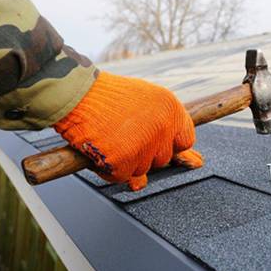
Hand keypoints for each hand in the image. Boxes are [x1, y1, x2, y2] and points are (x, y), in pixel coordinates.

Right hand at [53, 71, 202, 190]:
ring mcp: (144, 145)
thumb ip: (166, 130)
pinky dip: (108, 169)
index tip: (152, 139)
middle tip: (123, 134)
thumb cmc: (108, 97)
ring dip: (125, 161)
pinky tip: (100, 149)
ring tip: (110, 137)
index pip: (185, 141)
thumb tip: (195, 163)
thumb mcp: (146, 102)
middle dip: (144, 153)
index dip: (168, 144)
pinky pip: (121, 177)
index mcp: (172, 110)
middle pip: (162, 159)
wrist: (75, 93)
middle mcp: (163, 128)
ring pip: (142, 170)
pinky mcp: (123, 160)